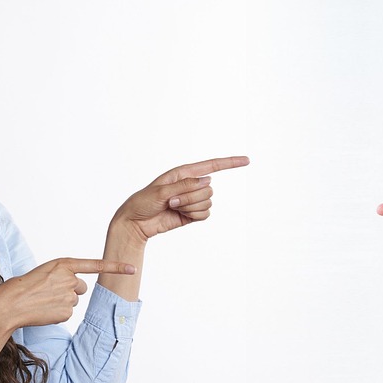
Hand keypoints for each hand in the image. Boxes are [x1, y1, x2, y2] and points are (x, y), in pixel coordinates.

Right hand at [0, 258, 135, 332]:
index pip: (95, 265)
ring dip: (62, 301)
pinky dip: (58, 313)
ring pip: (74, 300)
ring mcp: (69, 296)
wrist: (10, 304)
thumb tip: (78, 289)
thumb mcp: (45, 271)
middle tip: (49, 291)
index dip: (116, 267)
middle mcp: (70, 279)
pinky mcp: (66, 312)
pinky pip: (68, 312)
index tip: (132, 269)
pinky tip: (44, 310)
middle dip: (69, 290)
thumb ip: (64, 275)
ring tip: (44, 300)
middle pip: (81, 287)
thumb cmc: (24, 286)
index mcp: (64, 264)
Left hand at [111, 156, 249, 242]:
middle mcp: (191, 185)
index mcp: (183, 173)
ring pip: (207, 203)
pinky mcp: (192, 214)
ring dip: (190, 208)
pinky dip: (193, 216)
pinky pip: (204, 215)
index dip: (230, 163)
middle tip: (171, 201)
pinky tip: (180, 215)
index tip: (247, 160)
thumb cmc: (143, 202)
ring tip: (172, 208)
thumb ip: (185, 186)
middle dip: (190, 198)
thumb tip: (207, 181)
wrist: (135, 222)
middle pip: (208, 190)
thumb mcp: (161, 191)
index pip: (212, 166)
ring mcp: (192, 200)